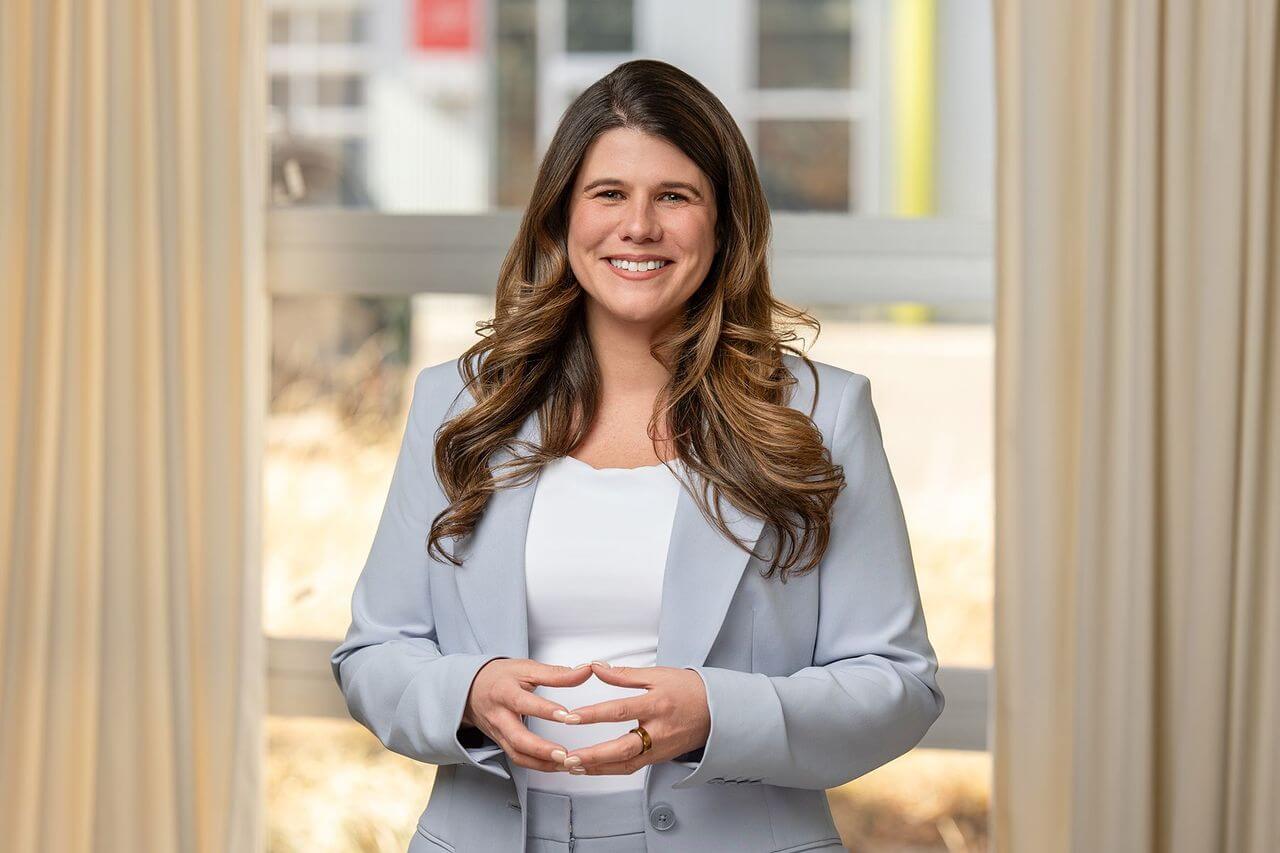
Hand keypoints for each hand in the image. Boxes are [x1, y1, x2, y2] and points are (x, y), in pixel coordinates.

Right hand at [462, 658, 594, 771]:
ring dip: (543, 763)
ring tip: (566, 763)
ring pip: (518, 754)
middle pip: (517, 738)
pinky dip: (538, 766)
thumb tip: (584, 671)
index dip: (546, 710)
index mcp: (505, 692)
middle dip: (542, 749)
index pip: (524, 703)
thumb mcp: (526, 668)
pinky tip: (557, 766)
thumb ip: (556, 673)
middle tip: (565, 754)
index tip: (566, 715)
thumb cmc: (500, 677)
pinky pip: (519, 759)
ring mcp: (499, 733)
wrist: (471, 689)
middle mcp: (500, 716)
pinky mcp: (502, 744)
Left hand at [558, 662, 709, 775]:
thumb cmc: (690, 691)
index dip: (593, 714)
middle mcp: (658, 731)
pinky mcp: (659, 759)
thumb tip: (596, 667)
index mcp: (657, 705)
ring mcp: (659, 749)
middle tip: (568, 757)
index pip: (620, 711)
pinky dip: (609, 770)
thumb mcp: (658, 675)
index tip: (571, 717)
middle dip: (593, 755)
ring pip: (625, 765)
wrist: (718, 711)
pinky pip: (631, 768)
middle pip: (622, 749)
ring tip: (572, 766)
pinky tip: (592, 768)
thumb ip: (624, 674)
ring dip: (597, 768)